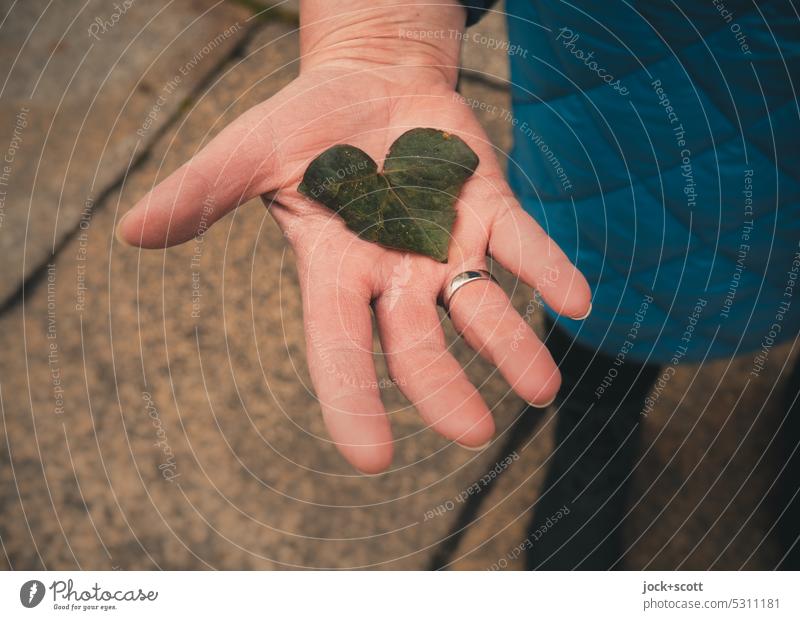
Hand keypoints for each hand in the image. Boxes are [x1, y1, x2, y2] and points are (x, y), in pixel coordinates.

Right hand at [117, 1, 590, 472]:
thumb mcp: (249, 152)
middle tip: (474, 430)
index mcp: (336, 269)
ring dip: (512, 343)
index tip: (371, 457)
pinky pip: (522, 242)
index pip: (339, 346)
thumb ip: (202, 193)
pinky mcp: (488, 204)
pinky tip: (578, 301)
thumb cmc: (306, 125)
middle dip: (443, 385)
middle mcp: (395, 271)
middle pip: (418, 341)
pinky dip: (548, 269)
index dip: (352, 398)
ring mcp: (447, 240)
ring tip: (543, 390)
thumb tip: (130, 232)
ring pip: (480, 304)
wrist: (371, 82)